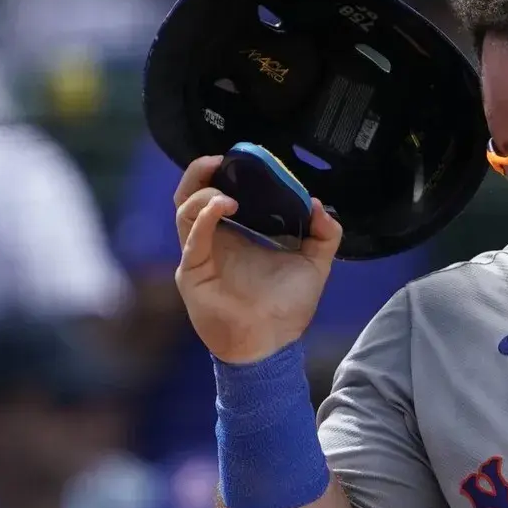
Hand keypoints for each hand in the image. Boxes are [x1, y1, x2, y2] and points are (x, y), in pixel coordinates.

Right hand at [171, 155, 343, 364]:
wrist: (271, 347)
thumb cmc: (285, 310)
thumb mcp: (313, 266)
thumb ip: (323, 235)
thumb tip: (318, 204)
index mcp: (234, 235)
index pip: (218, 193)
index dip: (226, 174)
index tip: (244, 160)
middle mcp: (212, 241)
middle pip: (190, 195)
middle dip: (201, 172)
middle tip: (221, 160)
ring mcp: (198, 255)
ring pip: (184, 210)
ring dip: (203, 194)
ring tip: (227, 192)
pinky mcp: (193, 272)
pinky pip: (192, 238)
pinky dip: (204, 217)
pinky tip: (222, 206)